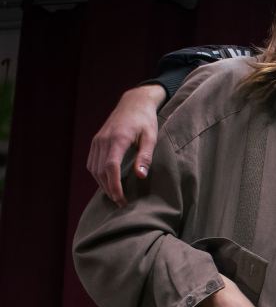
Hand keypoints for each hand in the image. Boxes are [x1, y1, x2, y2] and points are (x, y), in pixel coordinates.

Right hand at [87, 83, 166, 206]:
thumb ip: (145, 156)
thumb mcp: (151, 137)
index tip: (121, 199)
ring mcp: (97, 141)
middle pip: (100, 171)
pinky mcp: (96, 142)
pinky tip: (107, 183)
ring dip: (102, 184)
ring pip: (93, 168)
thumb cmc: (146, 120)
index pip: (111, 167)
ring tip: (115, 196)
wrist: (133, 103)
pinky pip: (92, 163)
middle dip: (109, 189)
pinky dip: (98, 175)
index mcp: (117, 139)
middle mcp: (103, 140)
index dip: (114, 185)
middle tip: (121, 203)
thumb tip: (140, 176)